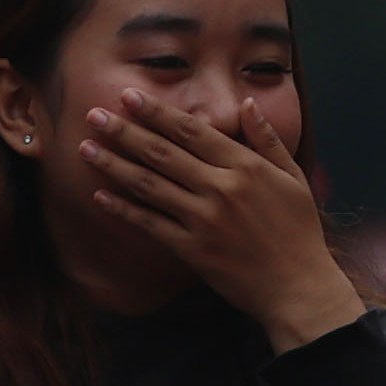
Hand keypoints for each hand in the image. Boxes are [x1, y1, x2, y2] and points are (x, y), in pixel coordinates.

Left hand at [80, 95, 369, 353]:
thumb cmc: (299, 232)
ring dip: (114, 164)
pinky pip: (150, 224)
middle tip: (94, 114)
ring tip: (86, 148)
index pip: (191, 131)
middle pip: (162, 153)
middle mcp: (220, 188)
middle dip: (124, 131)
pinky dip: (123, 209)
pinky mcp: (193, 250)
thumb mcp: (293, 178)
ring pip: (149, 185)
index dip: (156, 112)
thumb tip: (245, 104)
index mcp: (245, 166)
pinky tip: (99, 195)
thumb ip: (267, 139)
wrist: (298, 288)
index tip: (128, 97)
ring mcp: (204, 219)